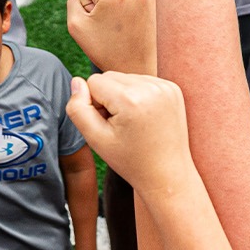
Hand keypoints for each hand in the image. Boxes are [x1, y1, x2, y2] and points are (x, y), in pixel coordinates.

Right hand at [65, 0, 156, 73]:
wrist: (140, 68)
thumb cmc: (107, 50)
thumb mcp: (77, 25)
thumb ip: (73, 1)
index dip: (85, 5)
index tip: (98, 22)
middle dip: (101, 3)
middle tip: (110, 26)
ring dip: (116, 5)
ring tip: (122, 27)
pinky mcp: (158, 0)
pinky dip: (130, 9)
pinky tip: (133, 25)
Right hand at [65, 72, 195, 186]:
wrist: (167, 173)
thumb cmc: (129, 160)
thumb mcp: (95, 139)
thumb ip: (78, 109)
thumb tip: (76, 81)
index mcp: (131, 99)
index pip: (94, 81)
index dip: (94, 104)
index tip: (107, 125)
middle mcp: (152, 87)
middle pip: (110, 76)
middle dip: (107, 98)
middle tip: (119, 126)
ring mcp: (165, 87)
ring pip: (126, 78)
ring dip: (122, 96)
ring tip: (132, 123)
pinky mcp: (173, 89)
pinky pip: (142, 81)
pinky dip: (138, 95)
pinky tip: (143, 117)